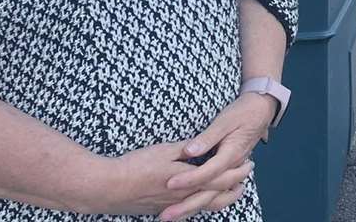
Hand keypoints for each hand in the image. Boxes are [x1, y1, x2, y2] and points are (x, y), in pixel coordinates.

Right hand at [73, 141, 246, 218]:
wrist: (107, 188)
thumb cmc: (135, 167)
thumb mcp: (163, 150)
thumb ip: (185, 148)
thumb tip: (201, 145)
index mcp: (188, 180)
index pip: (220, 178)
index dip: (236, 171)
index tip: (248, 163)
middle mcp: (184, 197)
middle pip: (217, 196)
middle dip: (234, 187)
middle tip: (245, 179)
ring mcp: (173, 206)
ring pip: (204, 207)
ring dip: (222, 199)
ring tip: (232, 192)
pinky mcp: (162, 210)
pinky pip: (189, 211)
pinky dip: (202, 205)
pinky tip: (203, 201)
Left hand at [161, 93, 277, 220]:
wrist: (261, 111)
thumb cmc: (242, 113)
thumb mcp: (225, 120)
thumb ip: (207, 138)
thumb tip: (189, 151)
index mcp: (230, 155)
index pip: (207, 173)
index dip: (188, 179)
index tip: (169, 184)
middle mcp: (231, 168)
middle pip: (209, 194)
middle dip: (186, 206)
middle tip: (165, 216)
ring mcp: (231, 172)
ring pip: (213, 198)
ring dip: (192, 208)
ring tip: (172, 216)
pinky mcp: (228, 172)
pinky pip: (216, 194)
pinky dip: (202, 202)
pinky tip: (187, 206)